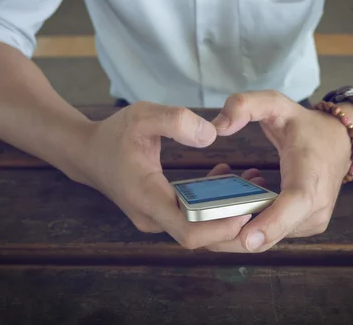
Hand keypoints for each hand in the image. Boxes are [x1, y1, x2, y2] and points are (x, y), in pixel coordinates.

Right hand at [73, 101, 260, 249]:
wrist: (88, 154)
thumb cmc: (114, 134)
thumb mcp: (142, 115)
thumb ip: (176, 120)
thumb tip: (211, 136)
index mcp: (147, 197)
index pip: (189, 230)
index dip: (221, 227)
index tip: (249, 210)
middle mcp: (152, 217)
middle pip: (199, 237)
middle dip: (233, 224)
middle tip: (264, 201)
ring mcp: (156, 218)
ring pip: (198, 229)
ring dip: (226, 213)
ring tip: (253, 185)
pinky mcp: (160, 213)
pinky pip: (192, 217)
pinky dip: (212, 204)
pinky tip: (227, 177)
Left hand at [208, 90, 352, 252]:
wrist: (339, 143)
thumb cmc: (306, 126)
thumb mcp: (276, 103)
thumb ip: (245, 105)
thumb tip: (218, 127)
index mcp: (311, 175)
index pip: (296, 204)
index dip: (272, 223)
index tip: (246, 238)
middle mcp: (316, 207)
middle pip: (271, 234)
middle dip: (231, 233)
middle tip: (199, 213)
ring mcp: (312, 222)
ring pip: (265, 240)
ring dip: (236, 227)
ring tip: (221, 194)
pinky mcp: (304, 228)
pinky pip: (269, 235)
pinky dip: (248, 225)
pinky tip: (238, 200)